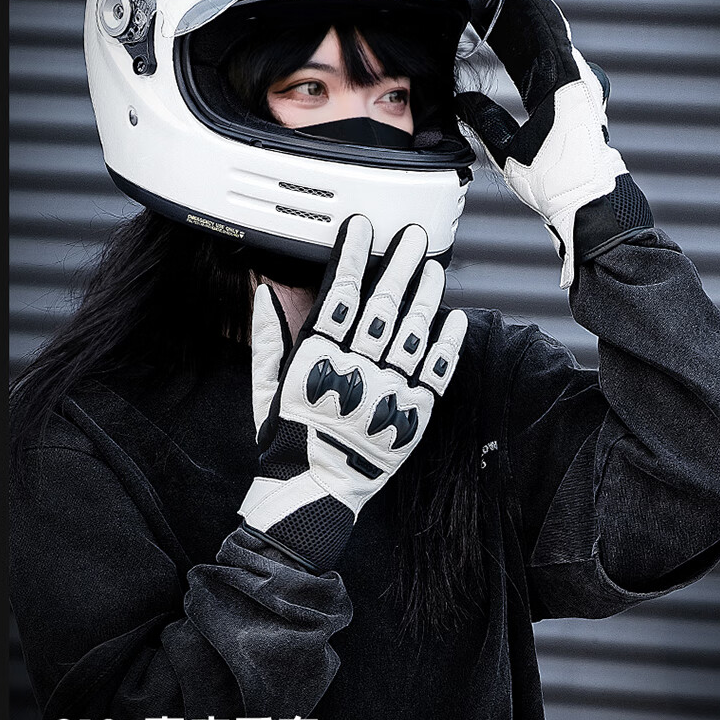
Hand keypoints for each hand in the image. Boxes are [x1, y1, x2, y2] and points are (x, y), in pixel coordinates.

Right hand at [239, 215, 467, 572]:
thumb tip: (265, 290)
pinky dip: (446, 345)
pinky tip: (454, 317)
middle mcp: (353, 373)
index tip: (363, 227)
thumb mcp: (265, 387)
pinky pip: (434, 375)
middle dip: (398, 266)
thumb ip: (268, 337)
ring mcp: (385, 395)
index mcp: (315, 361)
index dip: (352, 257)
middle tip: (415, 235)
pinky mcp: (411, 417)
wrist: (311, 492)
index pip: (338, 296)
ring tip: (434, 266)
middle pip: (381, 308)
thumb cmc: (285, 438)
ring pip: (411, 335)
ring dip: (425, 297)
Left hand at [457, 0, 652, 287]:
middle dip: (512, 4)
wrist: (581, 198)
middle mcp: (563, 80)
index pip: (522, 53)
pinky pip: (552, 34)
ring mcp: (571, 76)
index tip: (485, 10)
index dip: (504, 30)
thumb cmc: (554, 184)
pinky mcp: (572, 76)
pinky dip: (535, 10)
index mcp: (550, 95)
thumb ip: (489, 122)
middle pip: (533, 32)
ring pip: (544, 25)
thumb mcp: (507, 150)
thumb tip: (464, 101)